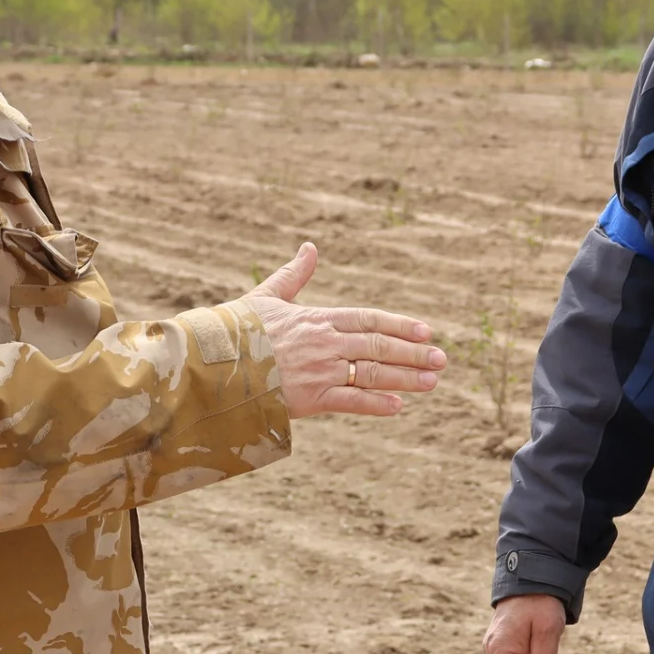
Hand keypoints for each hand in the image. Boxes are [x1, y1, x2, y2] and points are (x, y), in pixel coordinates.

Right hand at [243, 243, 444, 418]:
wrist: (211, 364)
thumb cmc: (236, 330)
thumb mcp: (267, 297)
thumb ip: (294, 275)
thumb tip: (310, 247)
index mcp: (317, 318)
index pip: (369, 318)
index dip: (400, 325)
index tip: (427, 331)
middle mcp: (324, 342)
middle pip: (378, 345)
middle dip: (413, 353)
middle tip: (442, 359)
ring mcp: (319, 370)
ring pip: (372, 373)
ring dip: (405, 378)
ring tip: (432, 382)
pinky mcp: (309, 398)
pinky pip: (350, 401)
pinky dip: (375, 404)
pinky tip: (398, 406)